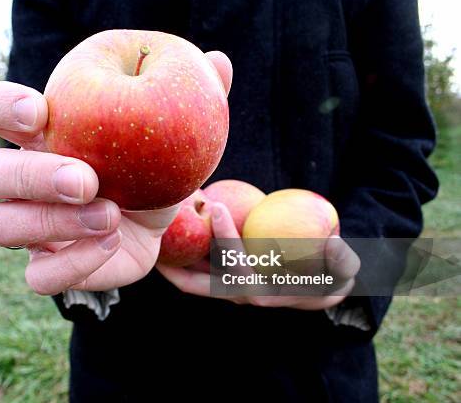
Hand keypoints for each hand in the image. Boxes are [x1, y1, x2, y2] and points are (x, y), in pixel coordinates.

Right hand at [0, 51, 232, 294]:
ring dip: (55, 222)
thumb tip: (220, 61)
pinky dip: (73, 263)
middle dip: (31, 174)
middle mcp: (24, 180)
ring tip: (111, 215)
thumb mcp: (169, 129)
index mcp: (43, 134)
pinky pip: (38, 276)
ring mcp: (31, 227)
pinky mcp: (50, 266)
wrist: (153, 222)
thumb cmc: (151, 165)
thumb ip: (187, 94)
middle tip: (86, 179)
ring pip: (0, 226)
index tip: (38, 111)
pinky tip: (113, 243)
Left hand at [157, 203, 359, 309]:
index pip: (238, 266)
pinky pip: (201, 267)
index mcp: (263, 292)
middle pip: (200, 282)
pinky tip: (177, 226)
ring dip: (176, 258)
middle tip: (161, 231)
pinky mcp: (226, 279)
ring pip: (194, 276)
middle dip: (177, 264)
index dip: (226, 237)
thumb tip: (330, 242)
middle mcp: (240, 294)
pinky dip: (187, 251)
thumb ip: (341, 258)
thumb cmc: (332, 273)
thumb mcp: (344, 267)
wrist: (322, 284)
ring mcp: (230, 288)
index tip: (216, 206)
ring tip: (156, 231)